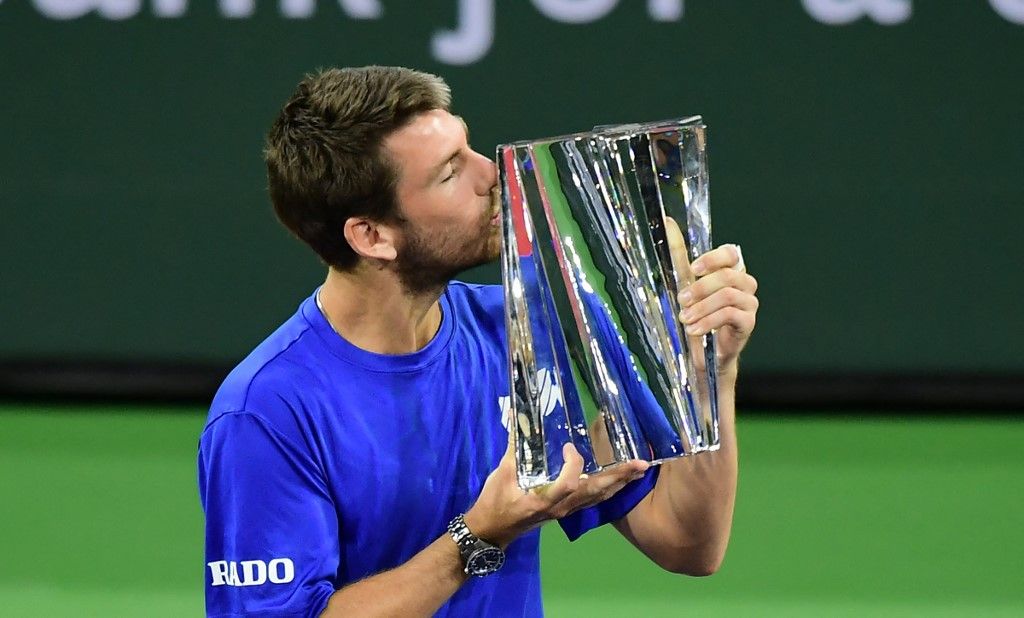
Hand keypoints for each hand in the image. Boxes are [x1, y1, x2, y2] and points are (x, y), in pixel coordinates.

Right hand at [464, 436, 648, 547]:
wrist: (492, 529)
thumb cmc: (496, 502)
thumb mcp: (501, 473)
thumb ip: (513, 446)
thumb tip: (515, 416)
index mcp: (545, 498)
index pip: (570, 483)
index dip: (575, 464)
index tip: (569, 447)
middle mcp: (561, 507)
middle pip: (596, 492)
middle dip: (619, 476)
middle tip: (640, 464)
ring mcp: (566, 511)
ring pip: (599, 498)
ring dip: (619, 483)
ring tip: (638, 471)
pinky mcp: (567, 512)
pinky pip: (593, 501)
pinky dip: (609, 490)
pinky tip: (619, 482)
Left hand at [665, 218, 757, 374]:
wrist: (703, 353)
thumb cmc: (696, 314)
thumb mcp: (684, 282)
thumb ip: (679, 253)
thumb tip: (667, 221)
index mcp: (730, 270)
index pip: (731, 253)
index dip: (713, 258)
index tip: (693, 269)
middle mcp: (744, 284)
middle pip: (728, 275)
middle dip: (700, 287)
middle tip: (681, 300)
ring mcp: (749, 304)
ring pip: (728, 295)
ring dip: (702, 307)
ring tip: (684, 319)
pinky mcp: (748, 324)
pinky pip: (731, 316)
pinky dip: (709, 321)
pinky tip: (695, 329)